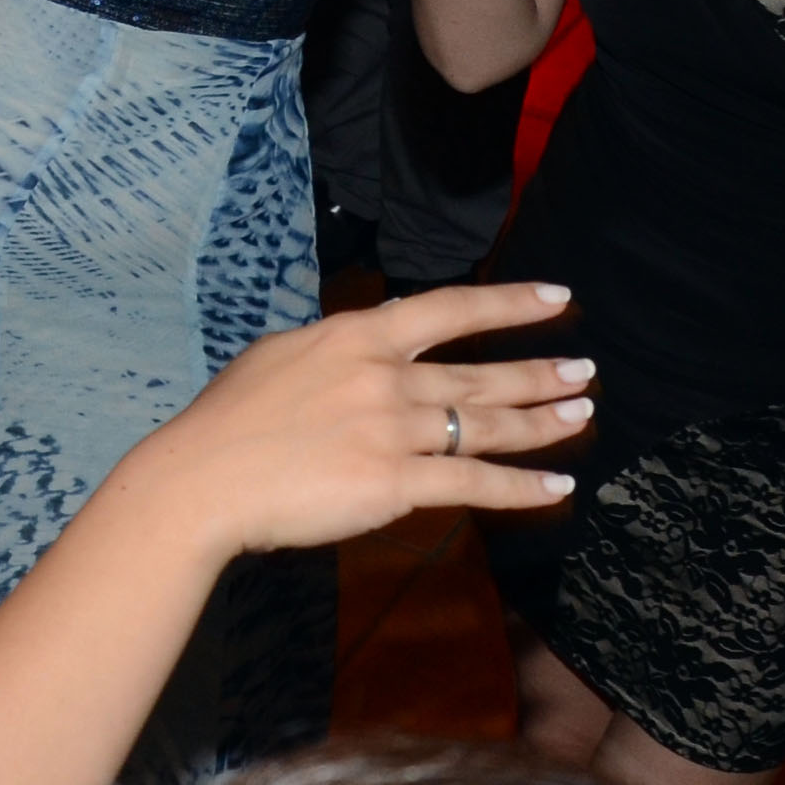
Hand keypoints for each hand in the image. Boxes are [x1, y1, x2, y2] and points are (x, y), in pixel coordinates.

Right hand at [109, 280, 593, 554]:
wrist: (200, 480)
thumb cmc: (226, 423)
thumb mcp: (278, 359)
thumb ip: (335, 350)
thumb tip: (373, 337)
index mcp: (355, 337)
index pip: (448, 309)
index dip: (508, 303)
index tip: (556, 298)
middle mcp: (384, 377)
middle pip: (480, 373)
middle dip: (539, 372)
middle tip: (584, 371)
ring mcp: (392, 430)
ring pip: (487, 425)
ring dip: (542, 422)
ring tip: (581, 414)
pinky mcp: (394, 484)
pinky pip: (474, 483)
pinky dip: (522, 487)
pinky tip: (558, 485)